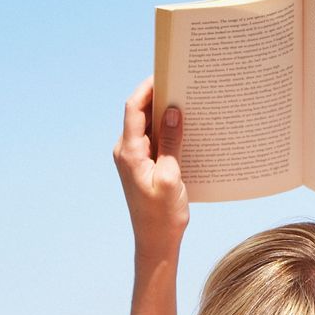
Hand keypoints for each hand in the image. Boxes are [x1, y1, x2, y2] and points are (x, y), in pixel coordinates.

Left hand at [113, 77, 187, 260]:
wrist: (155, 242)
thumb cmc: (162, 215)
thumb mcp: (171, 176)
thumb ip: (170, 142)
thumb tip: (172, 110)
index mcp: (129, 152)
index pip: (134, 108)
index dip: (148, 87)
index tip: (166, 72)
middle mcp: (126, 151)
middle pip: (140, 112)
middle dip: (160, 96)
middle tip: (184, 83)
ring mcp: (132, 158)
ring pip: (147, 125)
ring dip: (164, 113)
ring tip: (188, 101)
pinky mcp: (142, 165)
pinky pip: (152, 139)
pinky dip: (166, 130)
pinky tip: (185, 128)